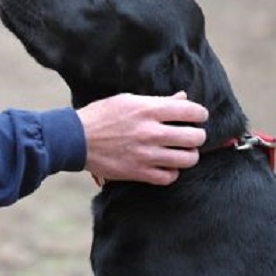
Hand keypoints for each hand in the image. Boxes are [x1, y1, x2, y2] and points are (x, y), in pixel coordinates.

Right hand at [78, 92, 206, 185]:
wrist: (75, 139)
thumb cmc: (101, 116)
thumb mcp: (127, 100)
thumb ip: (157, 101)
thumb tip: (182, 98)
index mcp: (148, 109)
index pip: (190, 111)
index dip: (200, 114)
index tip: (198, 116)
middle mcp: (150, 132)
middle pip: (195, 137)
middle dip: (197, 136)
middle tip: (191, 135)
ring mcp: (146, 154)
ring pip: (188, 159)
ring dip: (188, 155)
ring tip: (180, 152)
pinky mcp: (139, 172)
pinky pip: (170, 177)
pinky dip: (172, 171)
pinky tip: (165, 165)